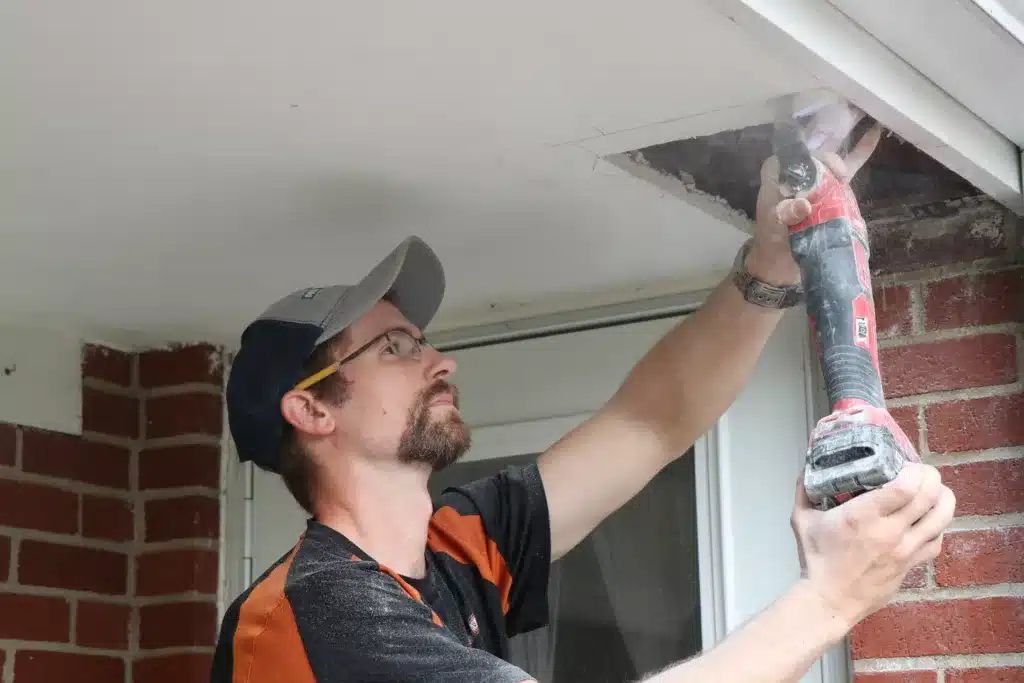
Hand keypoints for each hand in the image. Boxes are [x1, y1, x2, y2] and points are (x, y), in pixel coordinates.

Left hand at [747, 122, 883, 284]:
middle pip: (816, 155)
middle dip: (830, 158)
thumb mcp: (774, 226)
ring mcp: (817, 183)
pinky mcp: (832, 194)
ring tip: (866, 124)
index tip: (819, 167)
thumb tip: (803, 205)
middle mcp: (798, 175)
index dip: (804, 154)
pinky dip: (860, 154)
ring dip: (848, 147)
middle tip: (840, 174)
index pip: (790, 154)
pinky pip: (846, 172)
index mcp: (778, 176)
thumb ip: (786, 214)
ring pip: (832, 160)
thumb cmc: (771, 240)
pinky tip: (874, 132)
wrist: (780, 263)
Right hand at [790, 462, 955, 629]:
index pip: (904, 488)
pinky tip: (929, 518)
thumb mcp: (802, 519)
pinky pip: (936, 541)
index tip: (905, 464)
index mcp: (862, 516)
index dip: (912, 471)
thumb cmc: (815, 559)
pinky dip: (938, 525)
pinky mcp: (911, 565)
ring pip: (941, 518)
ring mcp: (905, 550)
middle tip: (921, 471)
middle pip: (928, 497)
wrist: (829, 600)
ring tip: (935, 489)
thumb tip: (808, 467)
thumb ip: (805, 489)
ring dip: (943, 498)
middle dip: (931, 477)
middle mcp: (889, 532)